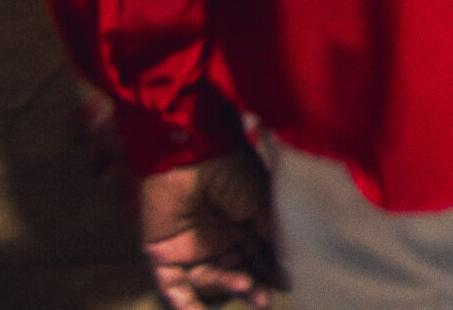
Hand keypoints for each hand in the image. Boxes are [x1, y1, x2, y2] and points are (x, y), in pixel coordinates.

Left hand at [139, 150, 282, 308]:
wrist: (190, 157)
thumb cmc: (232, 173)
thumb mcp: (261, 202)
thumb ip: (272, 236)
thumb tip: (288, 268)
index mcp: (242, 222)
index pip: (258, 254)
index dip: (270, 270)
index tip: (285, 285)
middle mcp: (218, 237)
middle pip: (235, 270)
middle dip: (251, 285)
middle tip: (263, 299)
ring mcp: (190, 247)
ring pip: (209, 279)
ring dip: (225, 286)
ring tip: (243, 284)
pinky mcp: (163, 254)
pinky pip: (172, 285)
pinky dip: (183, 303)